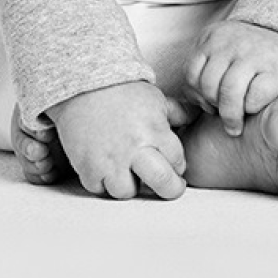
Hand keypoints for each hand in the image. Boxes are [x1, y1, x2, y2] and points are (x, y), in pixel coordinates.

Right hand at [45, 81, 189, 199]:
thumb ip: (176, 113)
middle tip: (169, 185)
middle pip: (163, 183)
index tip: (173, 164)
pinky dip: (102, 181)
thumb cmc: (122, 92)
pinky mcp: (87, 167)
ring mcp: (110, 161)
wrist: (82, 86)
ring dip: (129, 184)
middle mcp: (135, 149)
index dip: (178, 164)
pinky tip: (105, 167)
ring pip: (127, 192)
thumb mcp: (154, 99)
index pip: (178, 161)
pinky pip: (98, 188)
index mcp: (155, 131)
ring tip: (128, 171)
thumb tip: (194, 116)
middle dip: (171, 188)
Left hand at [188, 20, 277, 136]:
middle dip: (213, 106)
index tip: (210, 103)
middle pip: (208, 84)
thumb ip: (206, 70)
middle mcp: (234, 40)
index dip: (198, 95)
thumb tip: (188, 105)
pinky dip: (251, 108)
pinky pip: (254, 97)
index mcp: (216, 35)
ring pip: (228, 92)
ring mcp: (256, 53)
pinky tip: (256, 107)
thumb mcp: (224, 52)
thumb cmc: (255, 57)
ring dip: (230, 114)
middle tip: (223, 114)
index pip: (192, 72)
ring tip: (235, 123)